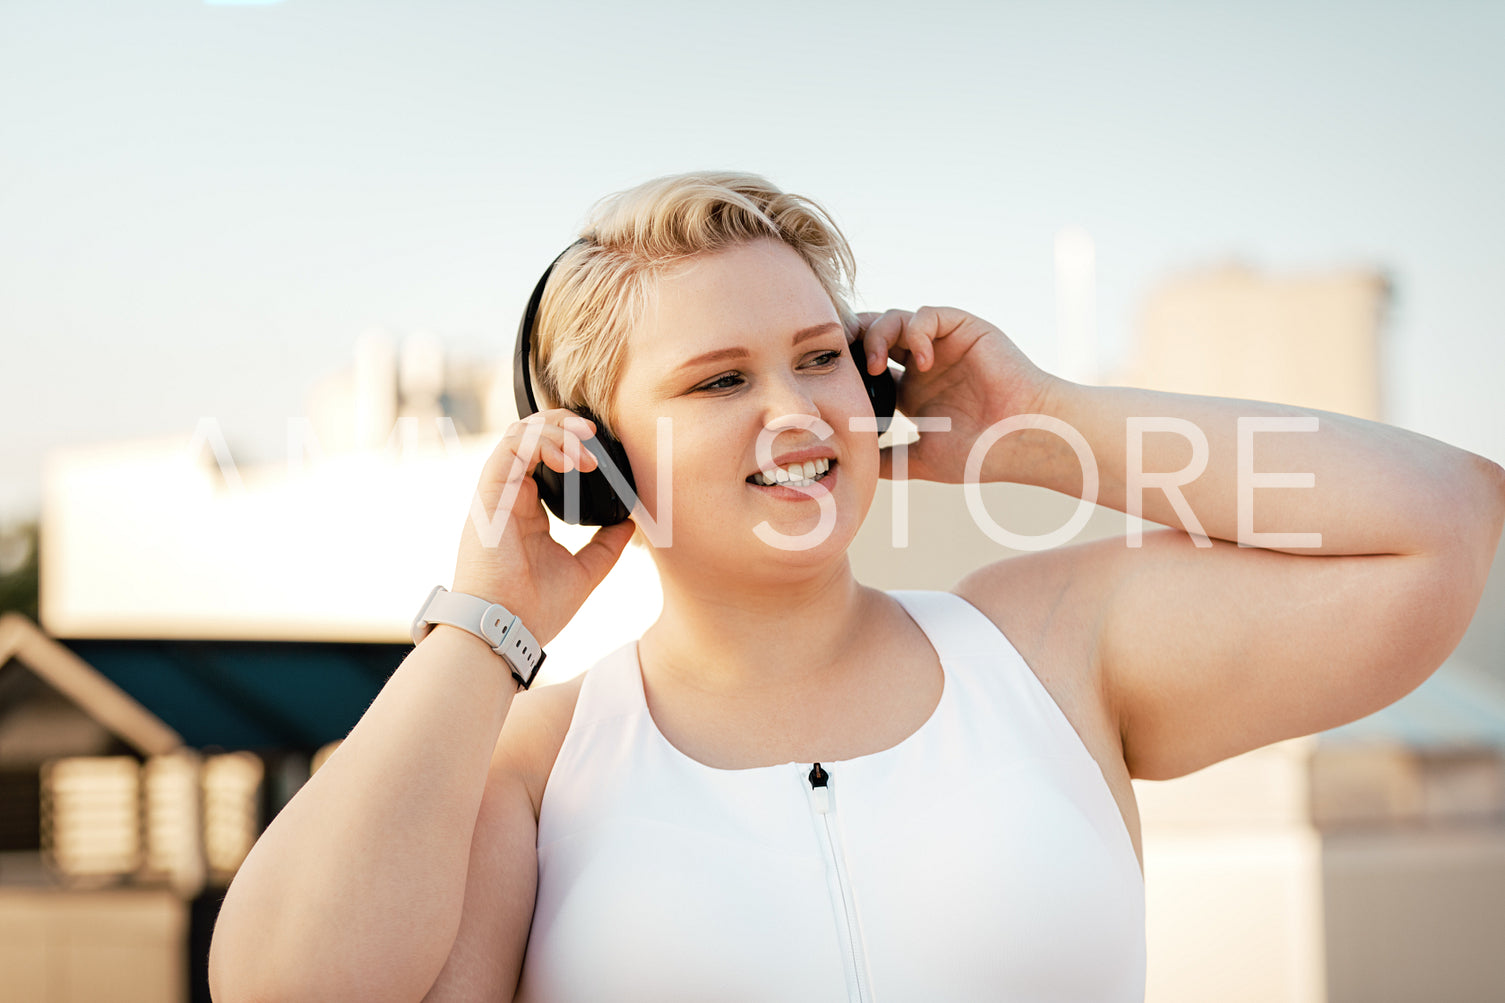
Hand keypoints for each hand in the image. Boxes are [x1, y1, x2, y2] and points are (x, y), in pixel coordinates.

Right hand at [450, 410, 636, 645]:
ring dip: (558, 431)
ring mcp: (497, 492)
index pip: (545, 455)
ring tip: (588, 449)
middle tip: (596, 434)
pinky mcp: (489, 493)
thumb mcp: (585, 571)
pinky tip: (570, 460)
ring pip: (522, 433)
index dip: (573, 441)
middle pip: (532, 435)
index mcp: (528, 509)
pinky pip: (511, 447)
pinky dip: (543, 443)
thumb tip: (631, 523)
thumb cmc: (536, 608)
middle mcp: (510, 495)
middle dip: (567, 426)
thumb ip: (606, 545)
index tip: (605, 450)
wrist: (508, 629)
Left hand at [854, 307, 1055, 482]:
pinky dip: (917, 332)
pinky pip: (928, 315)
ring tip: (877, 367)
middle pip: (875, 335)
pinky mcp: (964, 329)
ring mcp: (944, 345)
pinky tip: (922, 362)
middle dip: (853, 341)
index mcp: (913, 390)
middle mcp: (925, 363)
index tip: (831, 382)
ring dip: (878, 336)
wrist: (1022, 439)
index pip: (869, 366)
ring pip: (895, 319)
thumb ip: (889, 458)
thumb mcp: (922, 459)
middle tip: (839, 360)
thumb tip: (854, 465)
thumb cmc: (982, 453)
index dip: (849, 368)